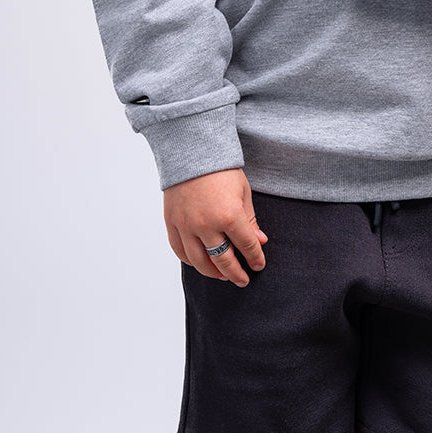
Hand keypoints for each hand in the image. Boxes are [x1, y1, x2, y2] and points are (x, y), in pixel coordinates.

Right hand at [163, 168, 267, 286]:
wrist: (191, 152)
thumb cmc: (221, 170)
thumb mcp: (243, 192)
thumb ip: (250, 221)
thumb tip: (259, 242)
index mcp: (229, 216)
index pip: (246, 247)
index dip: (255, 259)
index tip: (259, 265)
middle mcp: (206, 225)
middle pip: (223, 260)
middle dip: (236, 273)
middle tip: (243, 280)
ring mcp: (187, 226)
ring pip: (200, 262)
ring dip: (213, 273)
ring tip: (223, 276)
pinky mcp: (172, 223)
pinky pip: (180, 251)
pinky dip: (191, 261)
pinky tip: (201, 263)